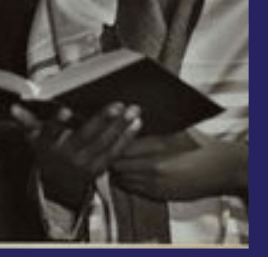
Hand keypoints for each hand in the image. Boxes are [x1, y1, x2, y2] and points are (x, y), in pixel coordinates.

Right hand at [12, 102, 141, 207]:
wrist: (58, 183)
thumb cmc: (47, 150)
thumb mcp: (33, 137)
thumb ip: (25, 121)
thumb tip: (13, 108)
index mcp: (51, 144)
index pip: (53, 131)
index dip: (58, 121)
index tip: (65, 109)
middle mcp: (69, 154)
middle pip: (86, 136)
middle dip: (103, 120)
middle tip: (117, 106)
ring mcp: (86, 163)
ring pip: (105, 143)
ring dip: (121, 126)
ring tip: (133, 111)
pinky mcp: (100, 168)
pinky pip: (115, 152)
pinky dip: (127, 138)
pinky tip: (136, 123)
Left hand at [111, 132, 247, 201]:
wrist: (218, 169)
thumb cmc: (196, 146)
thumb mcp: (169, 135)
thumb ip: (147, 136)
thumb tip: (126, 126)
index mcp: (154, 149)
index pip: (121, 150)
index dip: (110, 145)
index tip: (104, 140)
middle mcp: (153, 169)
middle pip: (118, 167)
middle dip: (110, 160)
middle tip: (103, 152)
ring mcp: (157, 185)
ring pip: (125, 181)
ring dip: (117, 173)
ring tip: (113, 164)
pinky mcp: (162, 196)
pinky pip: (137, 191)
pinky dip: (129, 183)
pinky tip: (127, 176)